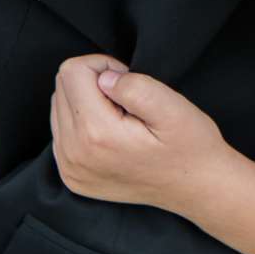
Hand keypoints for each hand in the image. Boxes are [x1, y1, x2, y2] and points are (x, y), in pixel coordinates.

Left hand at [50, 54, 227, 213]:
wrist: (196, 188)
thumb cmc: (189, 146)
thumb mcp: (172, 107)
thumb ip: (134, 86)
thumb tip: (104, 78)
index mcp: (96, 133)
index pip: (72, 71)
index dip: (104, 66)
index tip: (128, 82)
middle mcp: (74, 153)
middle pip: (61, 87)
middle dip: (93, 82)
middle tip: (128, 100)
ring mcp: (70, 168)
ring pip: (58, 107)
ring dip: (86, 102)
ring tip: (121, 117)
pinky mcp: (72, 176)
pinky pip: (61, 131)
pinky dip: (83, 122)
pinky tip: (111, 133)